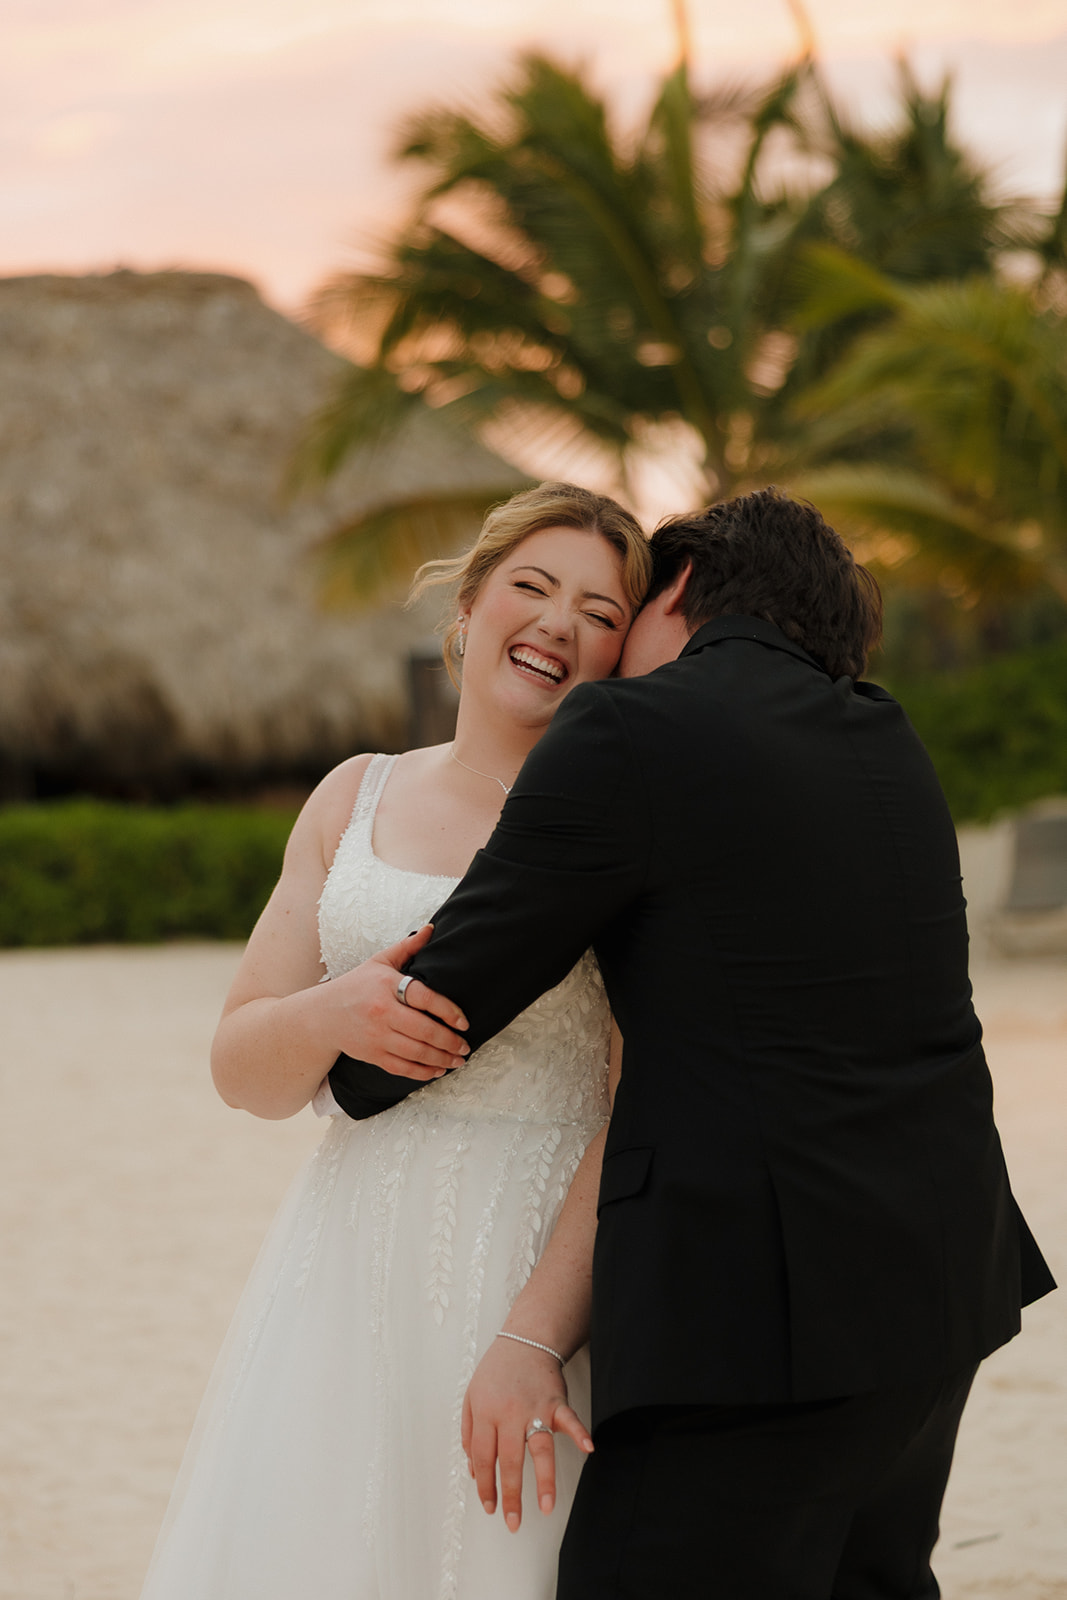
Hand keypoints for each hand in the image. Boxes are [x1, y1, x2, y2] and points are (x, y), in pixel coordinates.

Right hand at [331, 925, 469, 1079]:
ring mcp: (376, 1036)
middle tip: (466, 1045)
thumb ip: (407, 947)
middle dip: (450, 1041)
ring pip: (415, 1052)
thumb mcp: (379, 962)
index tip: (464, 1021)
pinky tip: (438, 1070)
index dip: (448, 1010)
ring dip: (442, 1059)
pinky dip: (422, 1072)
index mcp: (386, 985)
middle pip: (423, 1030)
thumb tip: (431, 929)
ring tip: (459, 1059)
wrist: (323, 1015)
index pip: (423, 998)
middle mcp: (381, 1012)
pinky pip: (402, 1068)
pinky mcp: (372, 1055)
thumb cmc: (356, 986)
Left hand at [461, 1337, 592, 1531]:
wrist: (524, 1339)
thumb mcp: (471, 1396)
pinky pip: (569, 1420)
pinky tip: (588, 1449)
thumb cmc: (497, 1370)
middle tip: (512, 1521)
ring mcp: (534, 1407)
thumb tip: (473, 1471)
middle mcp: (509, 1413)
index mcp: (485, 1412)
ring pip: (539, 1448)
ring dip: (544, 1480)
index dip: (485, 1485)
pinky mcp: (556, 1401)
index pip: (482, 1457)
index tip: (490, 1506)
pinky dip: (579, 1433)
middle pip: (508, 1461)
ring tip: (547, 1507)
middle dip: (510, 1495)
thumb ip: (468, 1433)